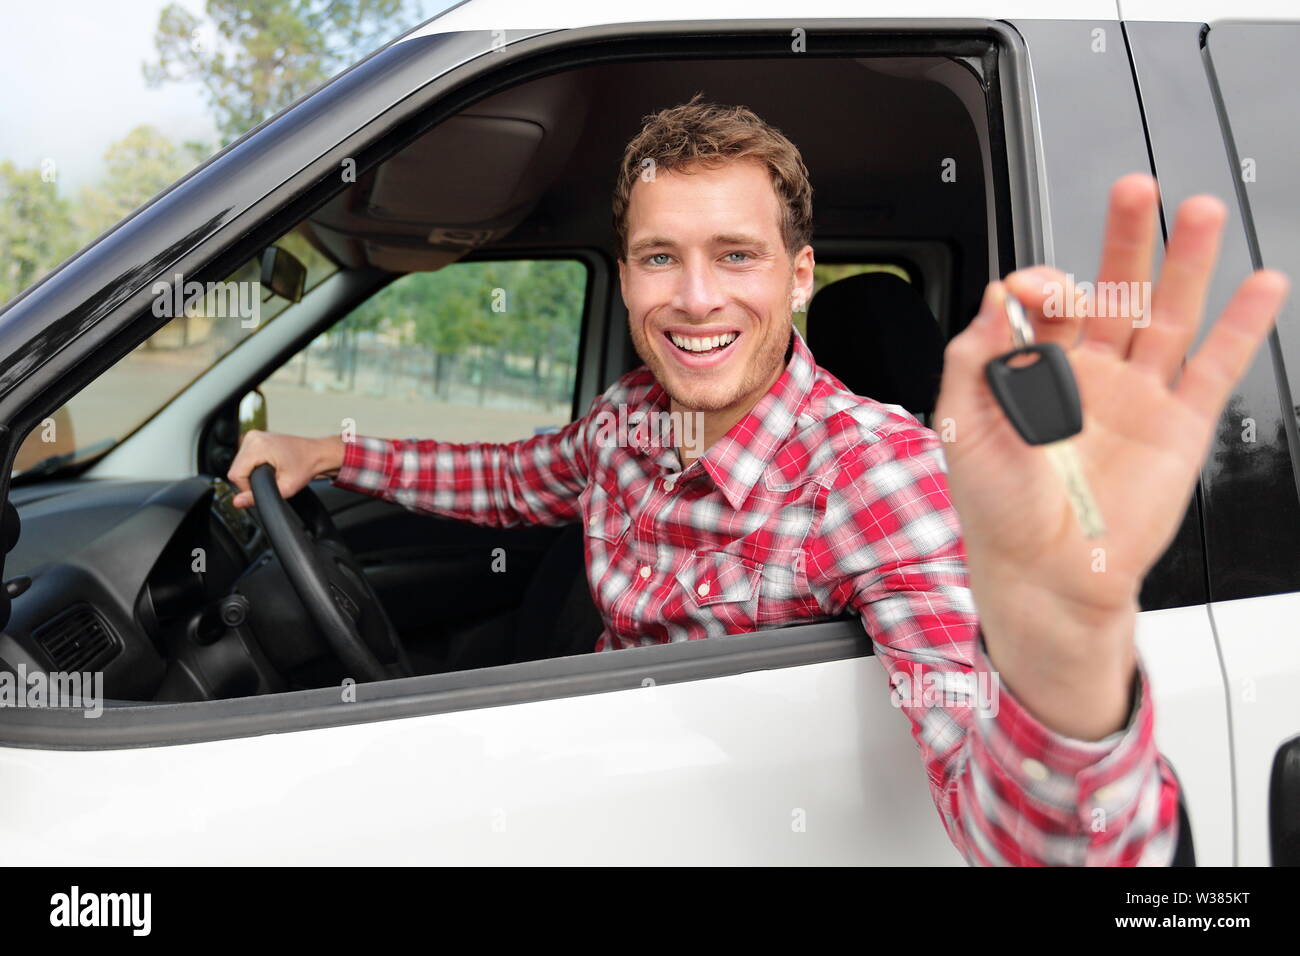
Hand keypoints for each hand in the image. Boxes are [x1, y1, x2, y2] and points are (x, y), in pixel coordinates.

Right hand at [226, 430, 344, 507]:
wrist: (317, 453)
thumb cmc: (306, 467)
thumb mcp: (285, 488)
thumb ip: (259, 497)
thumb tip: (237, 502)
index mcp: (258, 446)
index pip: (235, 474)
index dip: (246, 487)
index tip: (264, 487)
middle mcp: (253, 437)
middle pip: (235, 468)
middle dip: (249, 479)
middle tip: (270, 480)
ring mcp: (253, 435)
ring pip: (238, 463)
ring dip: (251, 472)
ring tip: (271, 472)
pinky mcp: (255, 437)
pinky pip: (244, 457)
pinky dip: (253, 465)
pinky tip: (267, 466)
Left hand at [934, 173, 1289, 738]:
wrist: (1045, 573)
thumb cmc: (998, 510)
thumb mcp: (962, 428)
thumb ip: (972, 361)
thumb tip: (993, 302)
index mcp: (1032, 371)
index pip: (1045, 304)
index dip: (1044, 284)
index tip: (1036, 287)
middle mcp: (1087, 375)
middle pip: (1113, 290)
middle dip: (1123, 239)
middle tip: (1134, 189)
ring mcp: (1137, 396)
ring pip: (1166, 315)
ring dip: (1184, 263)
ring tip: (1197, 212)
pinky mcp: (1179, 426)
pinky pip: (1214, 366)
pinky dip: (1240, 326)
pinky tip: (1258, 285)